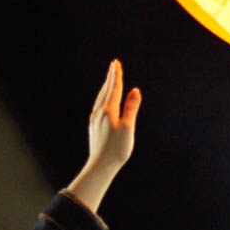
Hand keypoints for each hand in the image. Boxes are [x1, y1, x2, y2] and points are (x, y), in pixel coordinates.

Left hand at [66, 60, 141, 213]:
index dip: (117, 76)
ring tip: (109, 79)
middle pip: (106, 90)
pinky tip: (103, 101)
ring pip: (101, 97)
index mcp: (109, 111)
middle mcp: (99, 112)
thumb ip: (131, 108)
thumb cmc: (117, 149)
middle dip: (111, 77)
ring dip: (106, 86)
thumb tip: (135, 91)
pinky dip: (102, 97)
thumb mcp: (128, 128)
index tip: (117, 63)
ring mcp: (95, 119)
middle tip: (114, 65)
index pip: (115, 88)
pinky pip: (98, 105)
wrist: (100, 165)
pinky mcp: (94, 126)